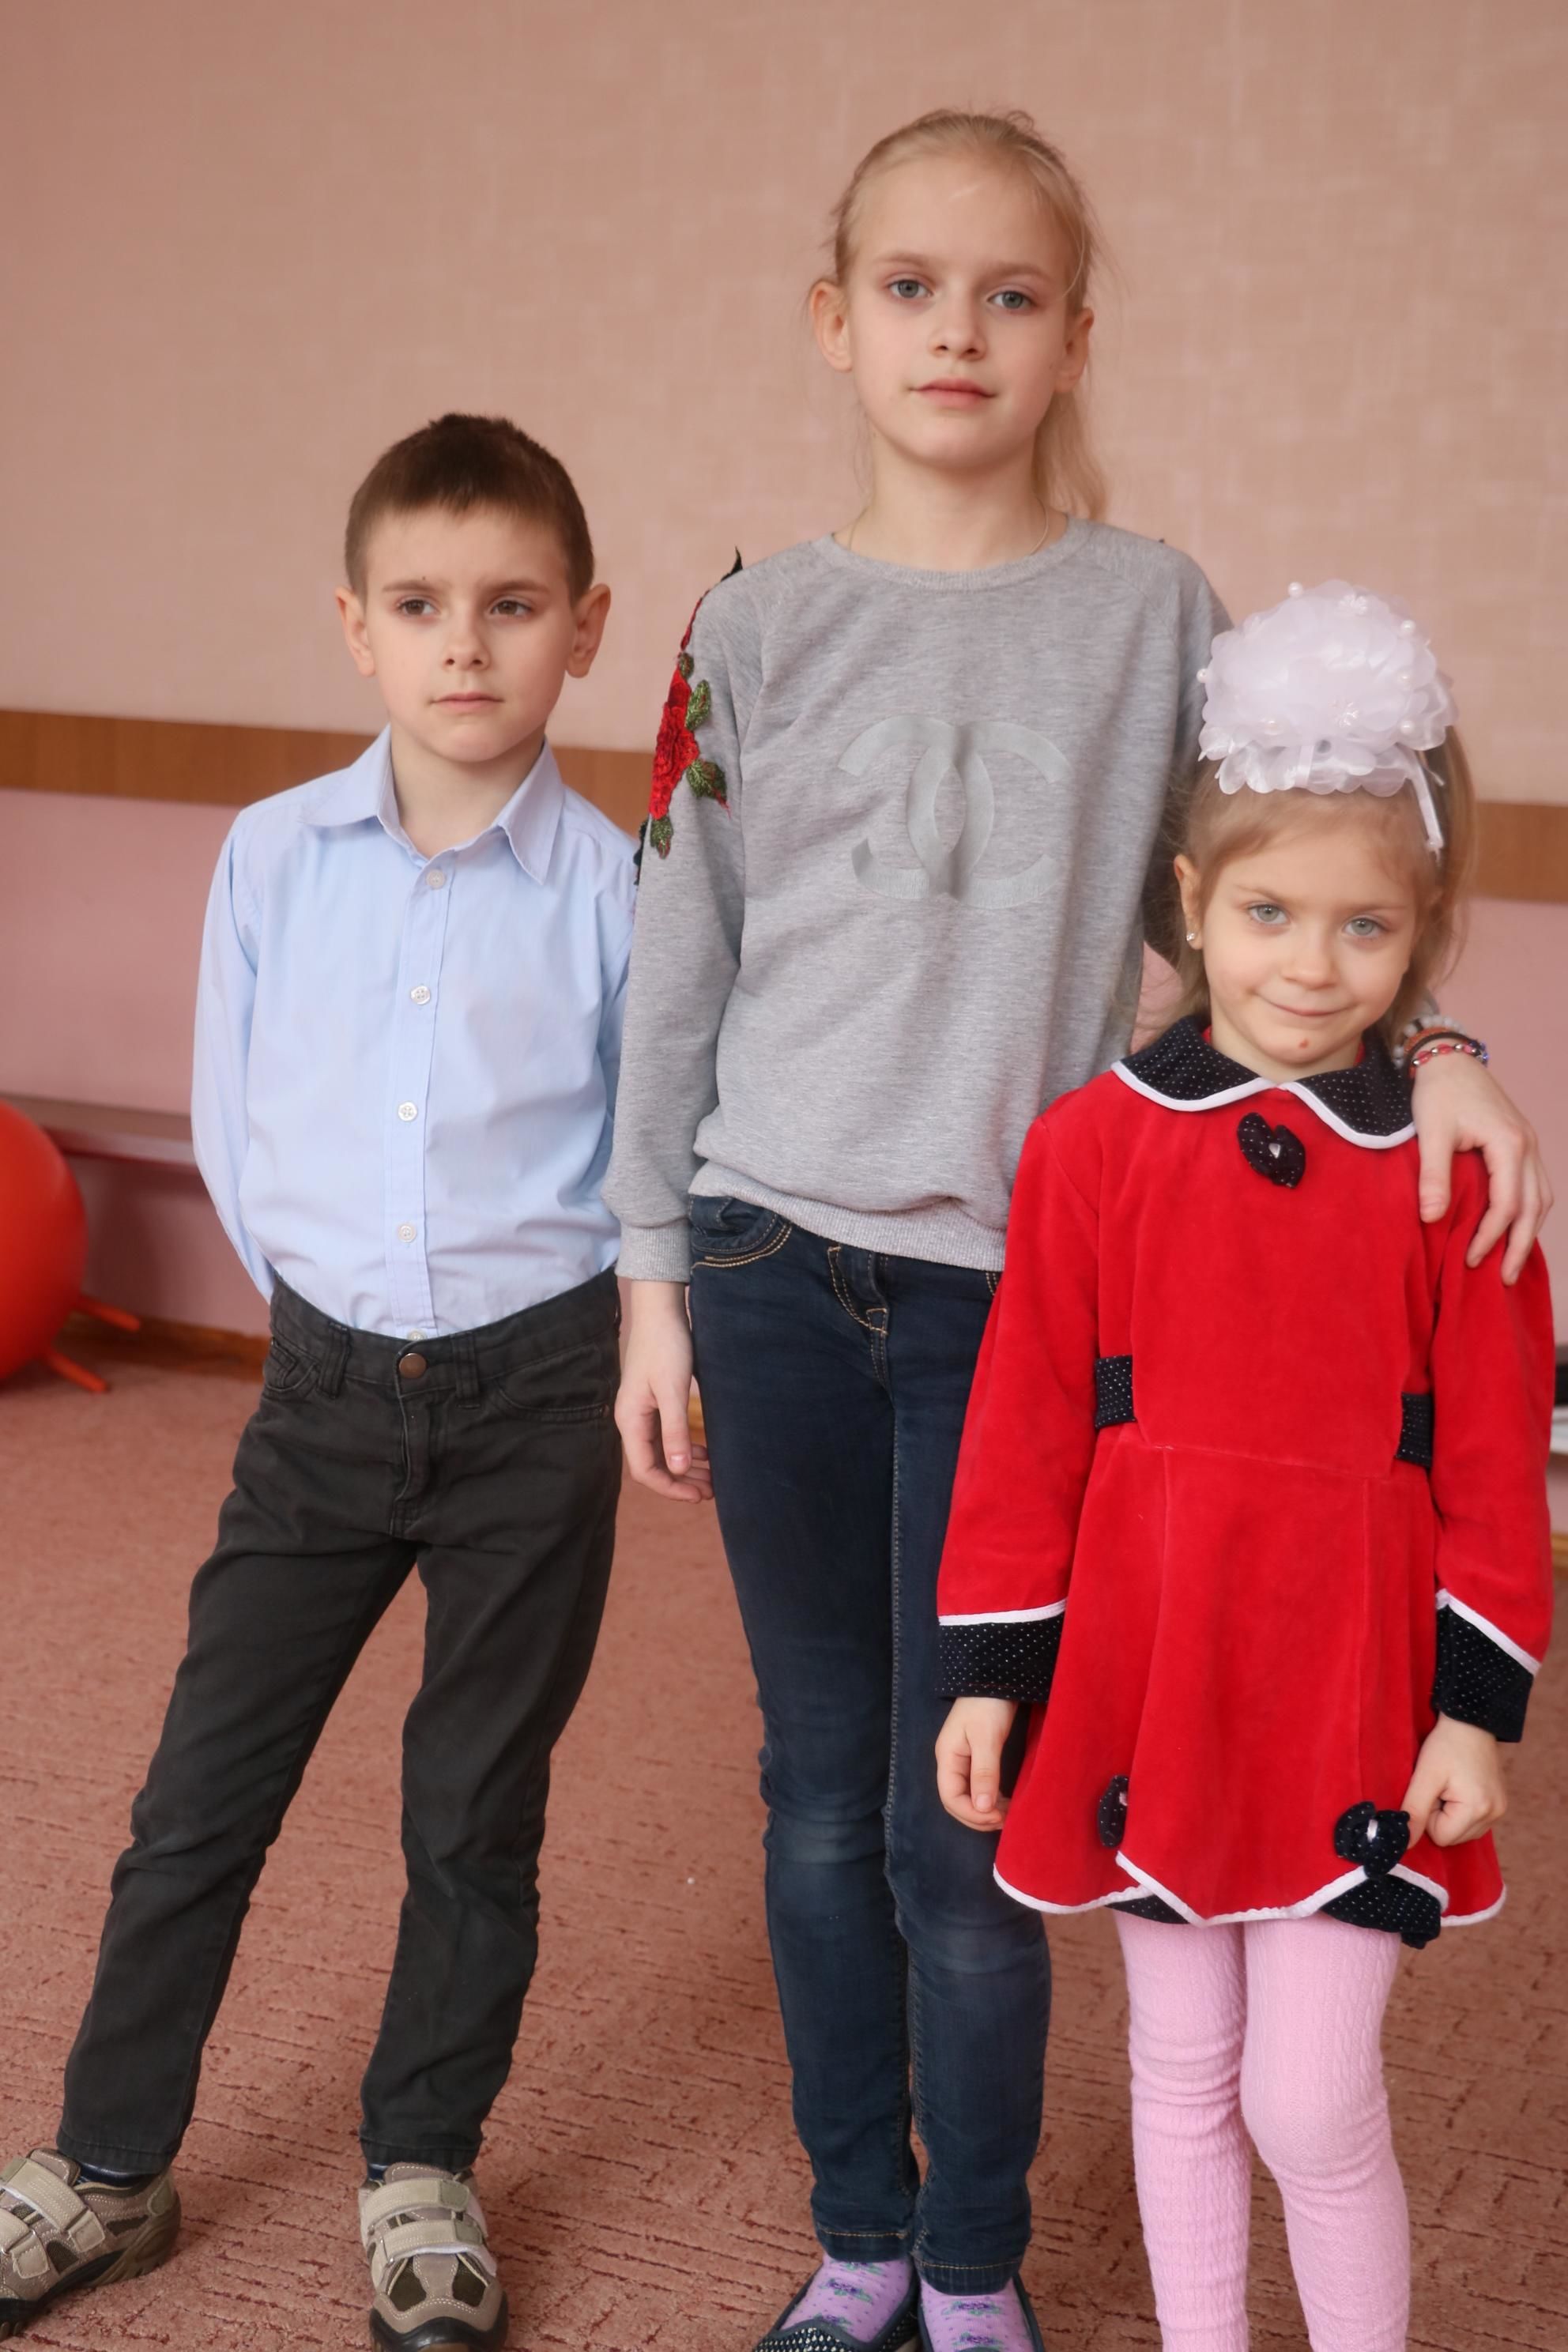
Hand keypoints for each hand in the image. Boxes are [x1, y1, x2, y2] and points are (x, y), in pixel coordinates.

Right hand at [614, 1280, 712, 1503]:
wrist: (661, 1311)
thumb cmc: (666, 1346)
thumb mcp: (673, 1390)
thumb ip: (675, 1430)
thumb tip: (679, 1469)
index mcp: (630, 1420)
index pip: (645, 1470)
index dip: (670, 1489)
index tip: (698, 1496)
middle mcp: (632, 1420)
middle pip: (653, 1464)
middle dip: (681, 1482)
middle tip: (711, 1492)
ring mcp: (642, 1411)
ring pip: (662, 1452)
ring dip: (685, 1467)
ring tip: (712, 1477)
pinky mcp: (654, 1402)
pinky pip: (667, 1436)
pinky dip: (685, 1448)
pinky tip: (705, 1451)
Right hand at [936, 1697, 1018, 1829]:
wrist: (998, 1677)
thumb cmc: (989, 1705)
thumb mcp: (987, 1738)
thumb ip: (984, 1773)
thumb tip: (982, 1808)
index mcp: (947, 1757)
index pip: (950, 1797)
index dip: (971, 1814)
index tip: (997, 1818)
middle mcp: (952, 1761)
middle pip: (957, 1800)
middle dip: (978, 1816)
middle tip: (1005, 1821)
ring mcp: (963, 1759)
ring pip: (968, 1795)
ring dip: (985, 1810)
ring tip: (1008, 1815)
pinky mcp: (977, 1756)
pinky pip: (979, 1786)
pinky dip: (991, 1799)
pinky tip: (1005, 1803)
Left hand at [1400, 1715, 1507, 1846]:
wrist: (1471, 1722)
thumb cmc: (1446, 1745)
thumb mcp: (1425, 1776)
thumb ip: (1414, 1811)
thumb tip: (1405, 1843)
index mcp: (1477, 1810)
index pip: (1441, 1837)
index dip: (1428, 1815)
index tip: (1431, 1789)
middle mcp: (1494, 1815)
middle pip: (1453, 1837)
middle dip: (1439, 1815)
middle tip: (1440, 1785)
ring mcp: (1500, 1811)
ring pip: (1462, 1833)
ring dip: (1450, 1814)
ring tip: (1450, 1785)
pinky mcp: (1500, 1805)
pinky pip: (1474, 1823)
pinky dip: (1462, 1812)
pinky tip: (1460, 1789)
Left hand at [1410, 1052, 1551, 1281]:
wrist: (1448, 1059)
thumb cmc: (1438, 1093)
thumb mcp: (1431, 1133)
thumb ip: (1434, 1175)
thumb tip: (1431, 1219)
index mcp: (1508, 1144)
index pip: (1508, 1203)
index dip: (1491, 1236)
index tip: (1470, 1260)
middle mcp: (1528, 1146)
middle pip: (1534, 1206)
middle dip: (1520, 1245)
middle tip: (1506, 1279)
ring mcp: (1529, 1144)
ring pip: (1542, 1197)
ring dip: (1528, 1231)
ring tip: (1512, 1263)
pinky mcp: (1521, 1144)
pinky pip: (1536, 1185)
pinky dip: (1529, 1211)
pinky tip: (1515, 1229)